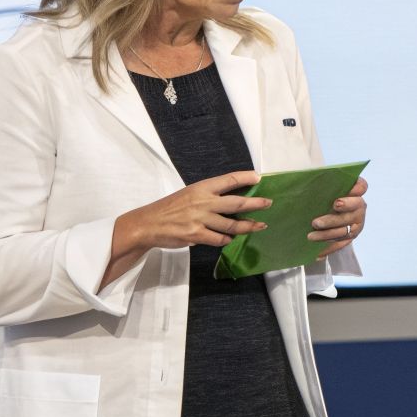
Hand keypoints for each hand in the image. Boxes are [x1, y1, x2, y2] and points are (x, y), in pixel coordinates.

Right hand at [128, 170, 269, 249]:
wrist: (147, 224)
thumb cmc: (170, 208)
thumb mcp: (189, 194)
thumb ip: (208, 197)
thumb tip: (231, 201)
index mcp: (201, 188)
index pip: (229, 180)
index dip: (245, 178)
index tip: (259, 177)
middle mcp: (203, 201)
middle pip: (237, 202)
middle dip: (256, 203)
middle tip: (268, 203)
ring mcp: (200, 219)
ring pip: (232, 224)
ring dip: (248, 226)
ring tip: (260, 225)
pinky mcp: (196, 235)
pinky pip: (219, 239)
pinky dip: (227, 239)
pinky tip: (232, 239)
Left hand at [309, 177, 367, 259]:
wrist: (319, 210)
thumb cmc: (319, 194)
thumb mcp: (319, 185)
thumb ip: (318, 181)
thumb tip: (304, 179)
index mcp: (354, 190)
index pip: (361, 186)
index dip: (354, 192)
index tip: (336, 201)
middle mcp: (359, 206)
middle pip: (352, 213)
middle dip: (334, 219)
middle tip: (315, 223)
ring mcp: (356, 222)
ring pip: (345, 230)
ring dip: (328, 234)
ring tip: (310, 236)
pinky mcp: (351, 236)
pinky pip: (341, 244)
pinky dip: (329, 248)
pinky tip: (317, 253)